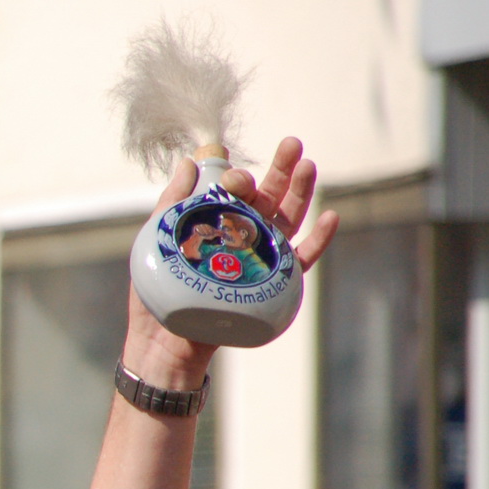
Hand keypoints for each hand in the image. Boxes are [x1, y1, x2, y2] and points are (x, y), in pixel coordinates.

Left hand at [125, 136, 338, 388]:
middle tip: (292, 144)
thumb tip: (189, 161)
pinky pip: (299, 263)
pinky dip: (316, 242)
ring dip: (300, 195)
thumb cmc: (157, 294)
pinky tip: (330, 217)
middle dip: (281, 171)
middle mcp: (242, 240)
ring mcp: (258, 262)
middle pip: (267, 201)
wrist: (161, 343)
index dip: (237, 181)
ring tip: (308, 166)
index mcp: (217, 226)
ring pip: (285, 223)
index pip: (235, 195)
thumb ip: (173, 202)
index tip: (232, 174)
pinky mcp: (269, 288)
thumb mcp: (159, 240)